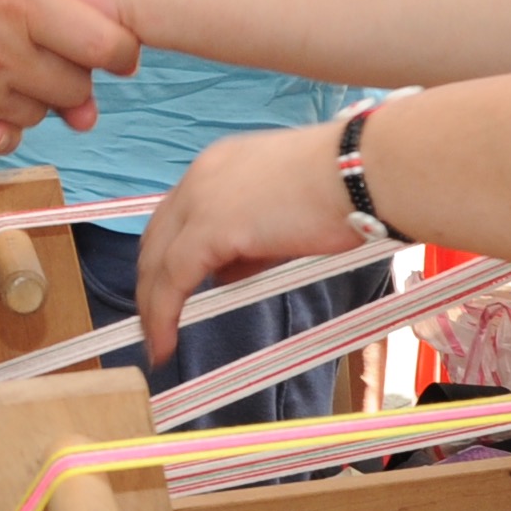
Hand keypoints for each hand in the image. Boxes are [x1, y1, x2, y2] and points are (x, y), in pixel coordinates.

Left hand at [133, 122, 355, 360]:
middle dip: (151, 283)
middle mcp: (199, 178)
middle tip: (154, 321)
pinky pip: (173, 281)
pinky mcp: (208, 230)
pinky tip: (165, 344)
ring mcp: (200, 202)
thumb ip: (249, 241)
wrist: (359, 172)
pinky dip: (163, 316)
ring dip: (153, 304)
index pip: (177, 216)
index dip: (168, 256)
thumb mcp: (283, 212)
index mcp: (218, 166)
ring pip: (158, 262)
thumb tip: (227, 271)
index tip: (169, 288)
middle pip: (156, 238)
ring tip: (157, 341)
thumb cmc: (341, 188)